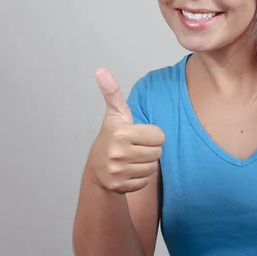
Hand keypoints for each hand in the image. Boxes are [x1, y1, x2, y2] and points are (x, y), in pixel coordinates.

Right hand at [87, 68, 164, 193]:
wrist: (96, 168)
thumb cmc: (112, 136)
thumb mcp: (114, 114)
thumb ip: (112, 92)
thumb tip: (100, 70)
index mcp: (121, 133)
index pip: (159, 135)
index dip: (152, 135)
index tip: (139, 135)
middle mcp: (118, 153)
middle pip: (158, 152)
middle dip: (150, 149)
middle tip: (136, 147)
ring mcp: (118, 171)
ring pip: (153, 167)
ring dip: (146, 163)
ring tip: (132, 158)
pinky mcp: (120, 186)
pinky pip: (145, 181)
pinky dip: (140, 177)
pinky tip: (129, 171)